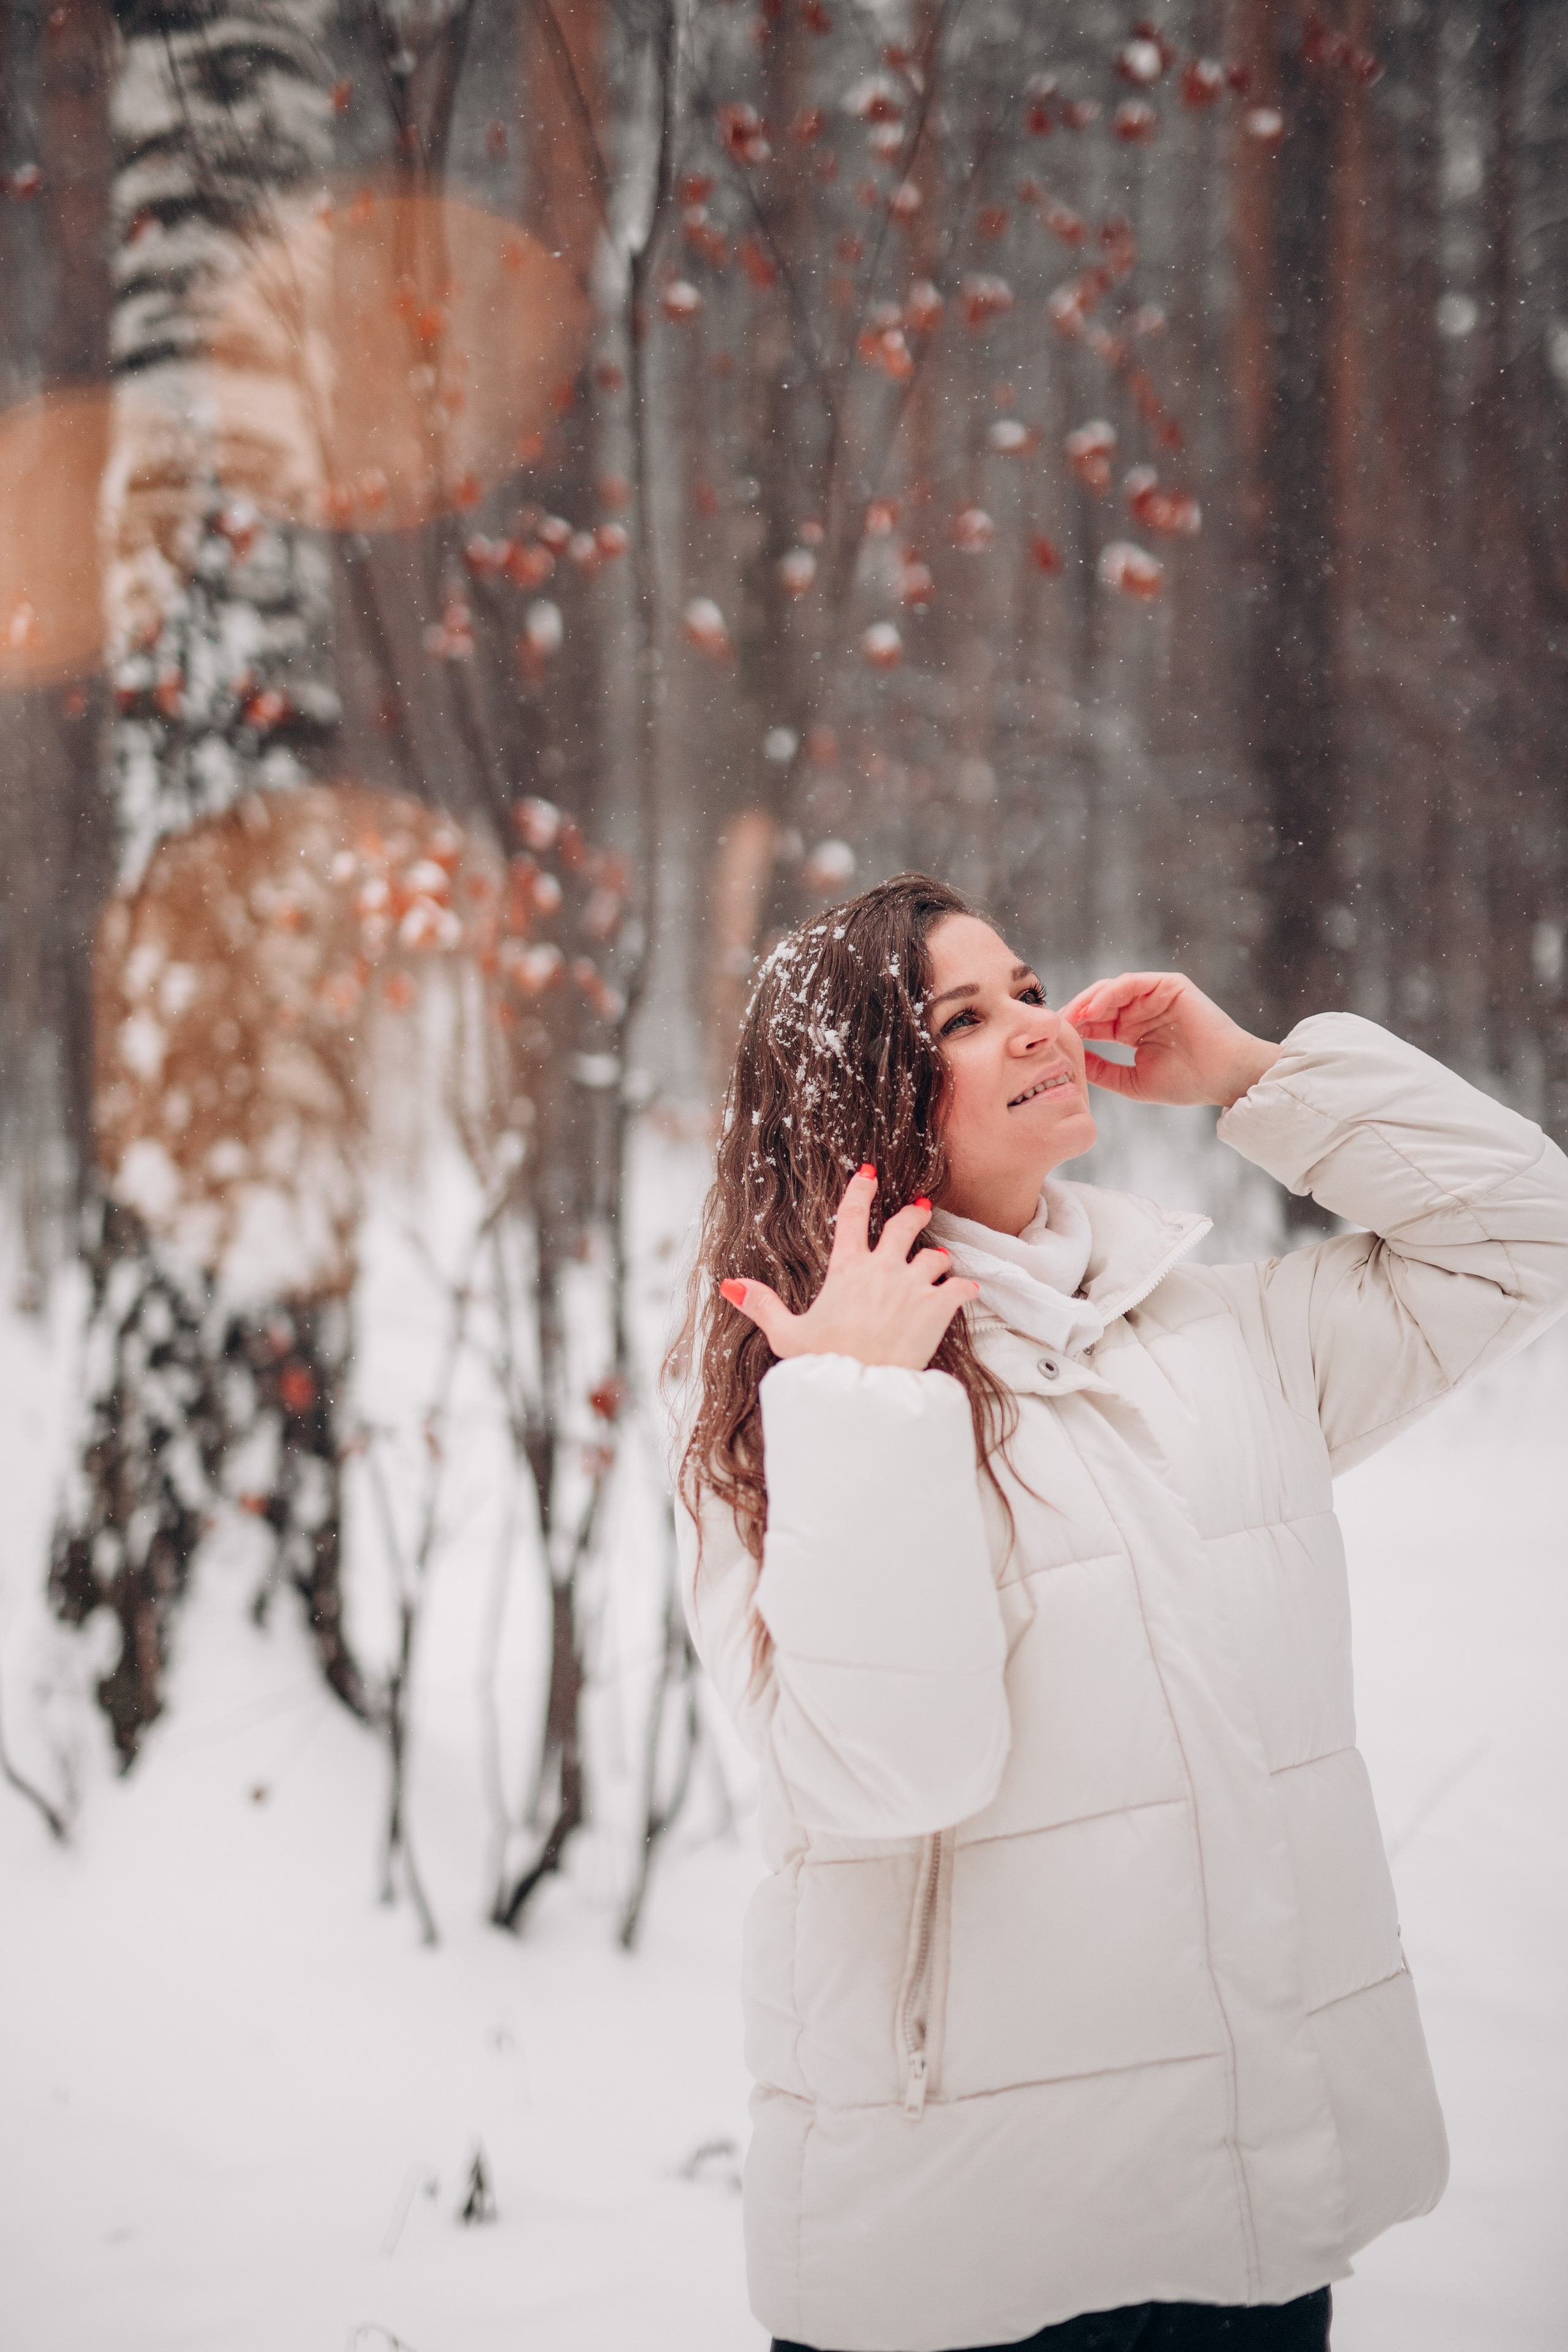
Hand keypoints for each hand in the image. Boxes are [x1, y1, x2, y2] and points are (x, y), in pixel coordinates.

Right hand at [718, 1166, 978, 1369]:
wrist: (861, 1390)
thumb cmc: (824, 1362)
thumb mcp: (785, 1334)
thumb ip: (762, 1305)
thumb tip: (729, 1284)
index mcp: (846, 1270)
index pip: (852, 1216)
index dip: (860, 1190)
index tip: (869, 1172)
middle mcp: (882, 1269)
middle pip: (904, 1225)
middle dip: (914, 1215)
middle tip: (921, 1210)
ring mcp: (912, 1285)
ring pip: (936, 1255)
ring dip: (940, 1258)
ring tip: (941, 1261)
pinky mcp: (937, 1307)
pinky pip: (961, 1286)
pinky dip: (966, 1287)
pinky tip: (968, 1289)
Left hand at [1057, 972, 1280, 1108]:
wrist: (1223, 1078)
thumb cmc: (1186, 1083)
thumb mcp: (1131, 1081)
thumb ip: (1102, 1070)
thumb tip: (1072, 1064)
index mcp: (1131, 1030)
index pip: (1094, 1023)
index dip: (1072, 1029)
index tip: (1050, 1040)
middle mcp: (1140, 1010)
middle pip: (1097, 1003)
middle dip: (1074, 1013)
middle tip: (1053, 1026)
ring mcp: (1154, 996)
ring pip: (1110, 990)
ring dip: (1088, 1001)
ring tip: (1072, 1018)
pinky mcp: (1169, 985)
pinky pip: (1132, 982)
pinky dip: (1110, 993)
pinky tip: (1094, 1009)